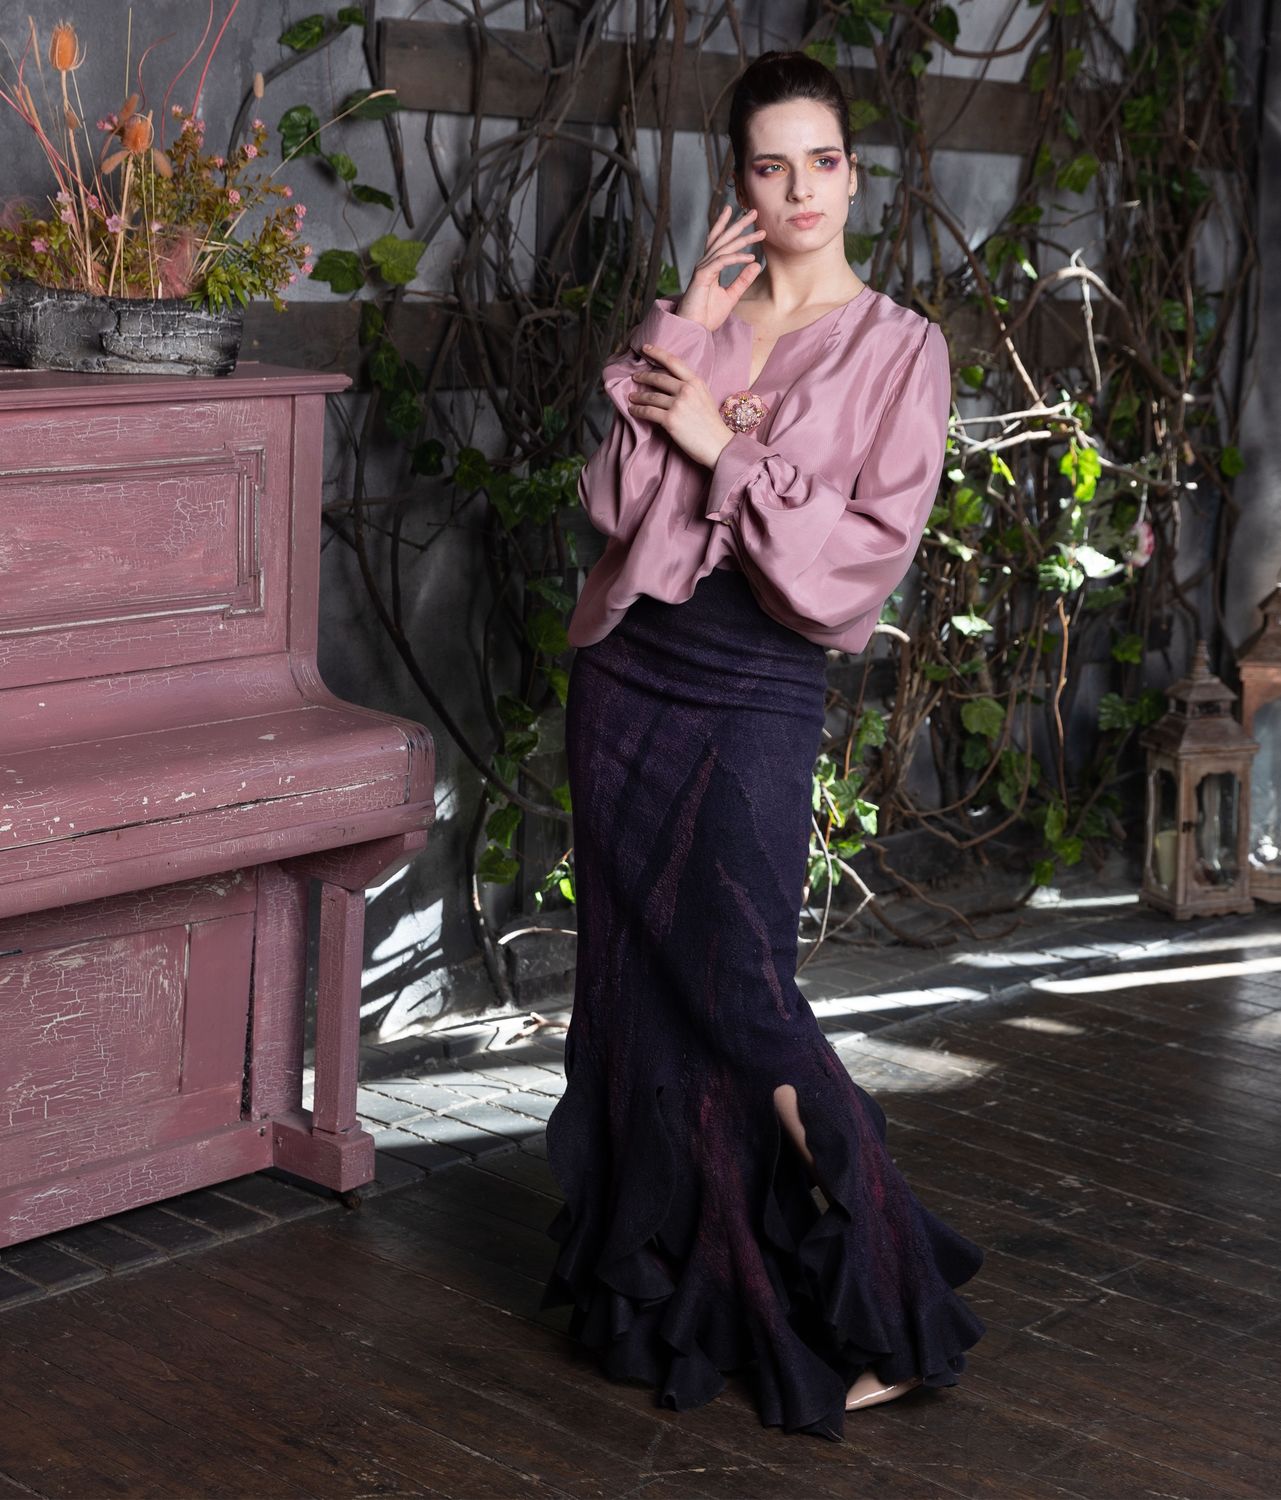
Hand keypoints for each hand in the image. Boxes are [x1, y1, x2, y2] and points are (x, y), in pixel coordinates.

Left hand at [627, 342, 732, 470]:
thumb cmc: (712, 425)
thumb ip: (691, 388)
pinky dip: (638, 411)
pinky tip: (633, 410)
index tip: (645, 348)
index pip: (673, 362)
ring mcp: (678, 405)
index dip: (657, 353)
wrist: (718, 445)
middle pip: (658, 378)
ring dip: (638, 397)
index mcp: (696, 382)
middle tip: (635, 377)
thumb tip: (672, 385)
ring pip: (651, 396)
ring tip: (632, 397)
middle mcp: (686, 390)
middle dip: (643, 377)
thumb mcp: (705, 398)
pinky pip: (648, 412)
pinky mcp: (670, 420)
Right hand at [674, 203, 766, 331]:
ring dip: (743, 239)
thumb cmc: (707, 315)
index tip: (742, 213)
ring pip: (724, 247)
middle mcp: (705, 263)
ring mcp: (702, 268)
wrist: (693, 328)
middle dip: (739, 224)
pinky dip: (736, 258)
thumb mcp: (731, 295)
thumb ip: (743, 280)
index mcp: (710, 266)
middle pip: (724, 238)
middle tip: (754, 211)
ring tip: (760, 233)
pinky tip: (750, 258)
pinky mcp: (702, 276)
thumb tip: (757, 264)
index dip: (728, 225)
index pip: (720, 241)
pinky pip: (722, 262)